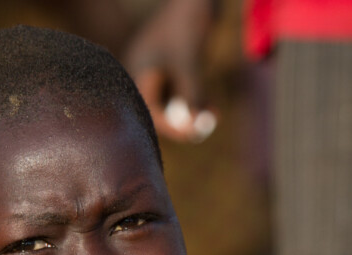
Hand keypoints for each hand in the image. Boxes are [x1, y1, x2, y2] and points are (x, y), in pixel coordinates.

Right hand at [124, 0, 218, 142]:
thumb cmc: (186, 22)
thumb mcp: (190, 60)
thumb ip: (192, 94)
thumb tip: (196, 127)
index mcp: (137, 71)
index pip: (150, 111)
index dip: (172, 126)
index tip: (193, 134)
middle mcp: (144, 72)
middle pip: (161, 110)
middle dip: (185, 121)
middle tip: (205, 129)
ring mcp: (158, 69)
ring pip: (174, 101)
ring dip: (194, 110)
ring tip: (214, 114)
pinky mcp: (173, 66)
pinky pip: (182, 90)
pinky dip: (196, 98)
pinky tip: (212, 105)